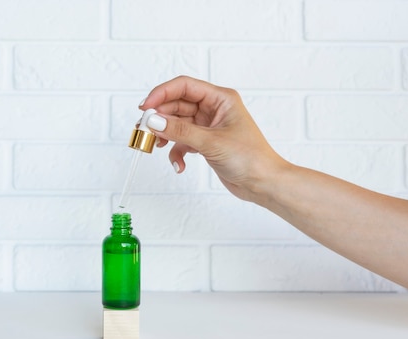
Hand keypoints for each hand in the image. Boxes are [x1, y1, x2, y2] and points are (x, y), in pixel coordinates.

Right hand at [139, 76, 288, 201]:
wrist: (263, 183)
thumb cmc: (250, 158)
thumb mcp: (211, 142)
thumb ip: (180, 131)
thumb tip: (153, 121)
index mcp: (220, 99)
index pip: (184, 86)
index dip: (162, 94)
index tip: (145, 108)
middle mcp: (213, 109)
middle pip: (177, 104)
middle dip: (160, 117)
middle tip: (144, 130)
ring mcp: (208, 126)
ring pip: (177, 124)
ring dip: (166, 135)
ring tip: (157, 146)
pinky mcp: (205, 143)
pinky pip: (182, 141)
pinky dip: (177, 152)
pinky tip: (179, 165)